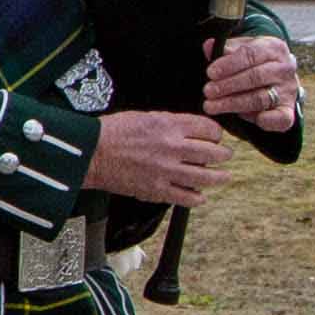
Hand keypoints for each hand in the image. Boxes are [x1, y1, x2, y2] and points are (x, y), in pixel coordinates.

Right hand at [86, 109, 237, 206]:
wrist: (90, 154)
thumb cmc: (113, 132)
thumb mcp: (145, 116)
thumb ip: (172, 124)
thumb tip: (193, 132)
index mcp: (169, 125)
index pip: (210, 129)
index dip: (216, 134)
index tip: (215, 137)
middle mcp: (172, 147)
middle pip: (215, 153)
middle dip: (224, 154)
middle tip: (224, 156)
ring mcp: (167, 171)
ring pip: (208, 177)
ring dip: (219, 177)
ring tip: (222, 177)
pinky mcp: (158, 190)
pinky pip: (189, 198)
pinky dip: (198, 197)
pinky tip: (199, 195)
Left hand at [198, 34, 298, 131]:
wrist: (275, 78)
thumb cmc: (251, 62)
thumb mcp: (240, 50)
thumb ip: (224, 49)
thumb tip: (208, 46)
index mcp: (273, 48)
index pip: (250, 54)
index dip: (229, 64)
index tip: (210, 73)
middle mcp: (284, 68)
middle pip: (255, 77)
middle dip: (228, 85)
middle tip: (207, 92)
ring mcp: (288, 90)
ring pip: (260, 98)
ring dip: (234, 104)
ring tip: (211, 106)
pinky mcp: (288, 110)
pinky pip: (282, 118)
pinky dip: (269, 120)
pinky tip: (254, 120)